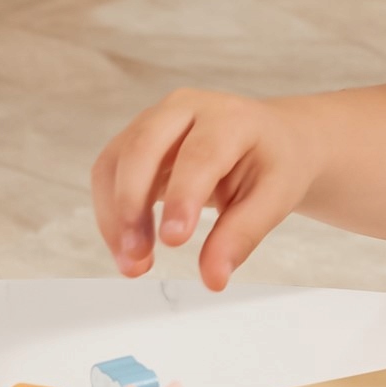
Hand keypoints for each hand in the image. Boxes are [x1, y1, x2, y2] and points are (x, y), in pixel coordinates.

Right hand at [90, 89, 320, 290]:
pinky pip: (109, 174)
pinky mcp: (134, 140)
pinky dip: (111, 214)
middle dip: (132, 205)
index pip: (200, 155)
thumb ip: (243, 235)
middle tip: (138, 257)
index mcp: (229, 117)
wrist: (272, 138)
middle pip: (142, 148)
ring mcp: (153, 120)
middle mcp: (185, 108)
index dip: (182, 197)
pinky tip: (127, 247)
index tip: (174, 240)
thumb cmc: (275, 162)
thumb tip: (213, 278)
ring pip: (115, 162)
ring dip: (115, 216)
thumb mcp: (276, 196)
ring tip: (132, 263)